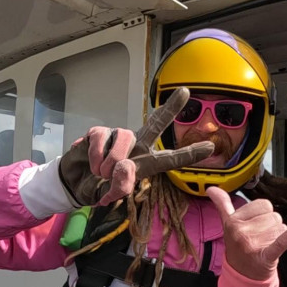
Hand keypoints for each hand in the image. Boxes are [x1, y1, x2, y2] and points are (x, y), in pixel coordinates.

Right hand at [58, 88, 214, 205]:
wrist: (75, 182)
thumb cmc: (101, 187)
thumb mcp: (112, 194)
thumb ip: (121, 185)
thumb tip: (124, 166)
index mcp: (147, 163)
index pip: (171, 159)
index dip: (190, 153)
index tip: (210, 146)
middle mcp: (137, 145)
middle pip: (156, 124)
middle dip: (170, 108)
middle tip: (185, 92)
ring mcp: (119, 136)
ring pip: (124, 139)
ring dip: (110, 160)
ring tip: (102, 173)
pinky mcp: (100, 132)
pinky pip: (101, 139)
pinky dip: (94, 156)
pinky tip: (91, 163)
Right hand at [207, 187, 286, 280]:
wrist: (242, 275)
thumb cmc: (238, 246)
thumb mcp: (229, 225)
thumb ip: (222, 205)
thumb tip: (211, 189)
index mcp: (233, 221)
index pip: (263, 205)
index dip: (262, 215)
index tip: (253, 226)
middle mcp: (242, 232)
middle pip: (273, 215)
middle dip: (270, 226)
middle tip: (259, 239)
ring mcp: (254, 244)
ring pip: (281, 226)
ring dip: (277, 235)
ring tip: (265, 245)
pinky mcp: (268, 254)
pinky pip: (285, 238)